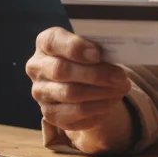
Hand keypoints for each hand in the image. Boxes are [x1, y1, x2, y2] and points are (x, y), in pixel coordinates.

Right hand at [25, 27, 132, 152]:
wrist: (81, 81)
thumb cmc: (87, 58)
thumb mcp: (90, 46)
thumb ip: (96, 48)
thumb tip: (113, 56)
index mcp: (45, 43)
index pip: (53, 42)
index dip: (75, 48)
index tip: (97, 54)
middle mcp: (37, 67)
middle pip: (62, 71)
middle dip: (95, 74)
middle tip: (120, 77)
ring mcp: (40, 92)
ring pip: (70, 94)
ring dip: (101, 93)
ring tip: (120, 90)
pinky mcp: (50, 114)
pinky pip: (74, 114)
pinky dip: (97, 109)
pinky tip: (111, 102)